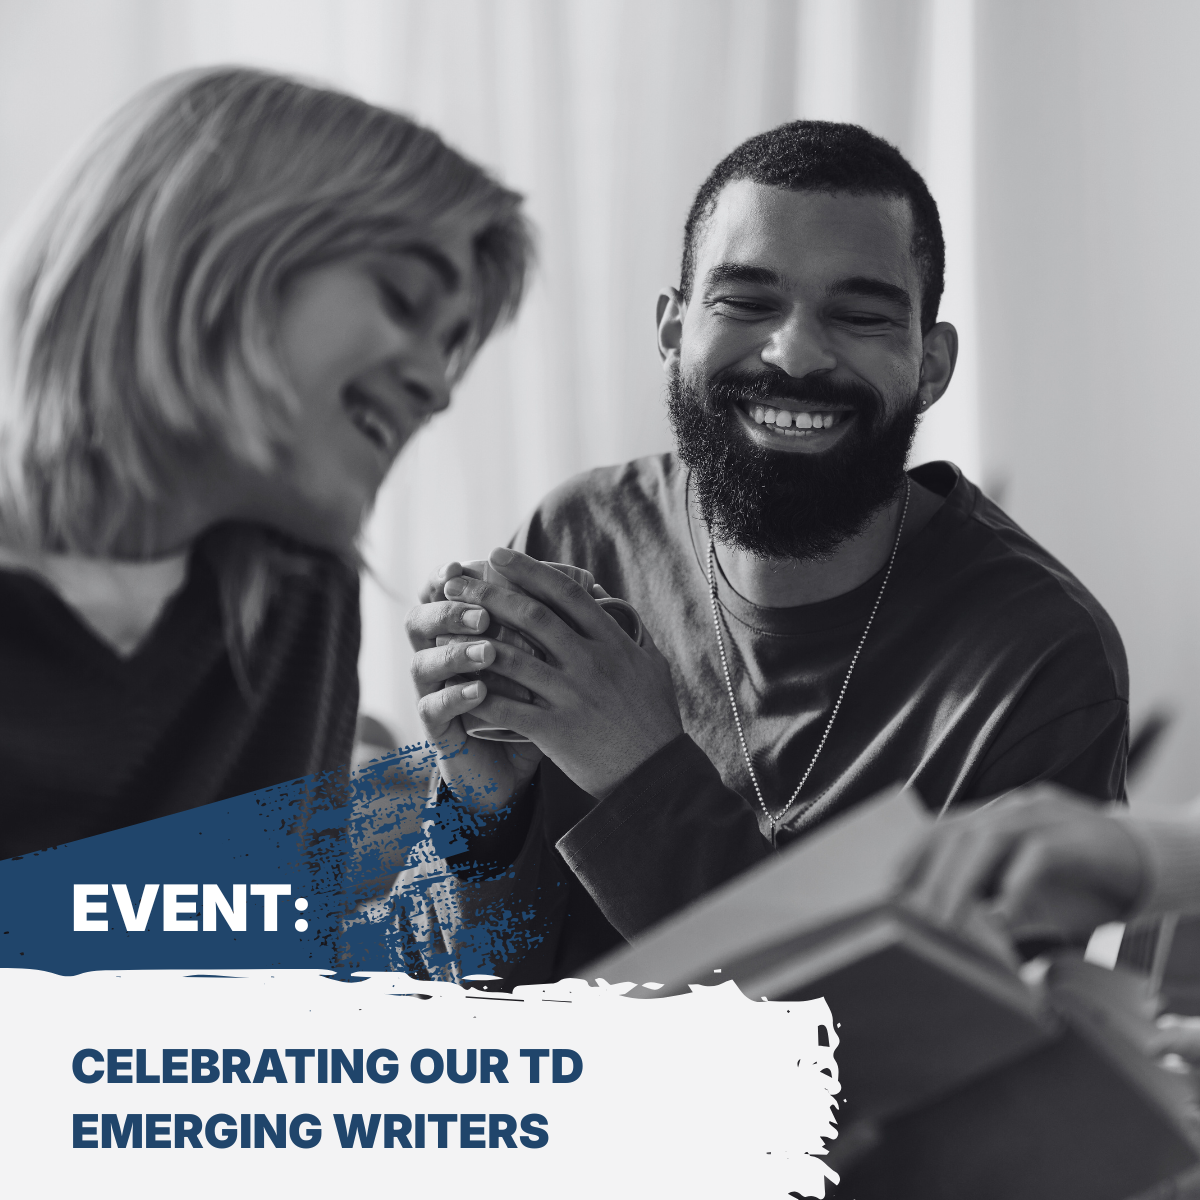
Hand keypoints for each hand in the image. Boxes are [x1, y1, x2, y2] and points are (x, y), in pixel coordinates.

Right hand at [407, 560, 542, 811]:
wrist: (513, 766)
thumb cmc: (531, 705)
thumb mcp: (543, 664)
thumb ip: (555, 626)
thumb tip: (598, 588)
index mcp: (460, 633)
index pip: (439, 595)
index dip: (443, 577)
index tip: (462, 566)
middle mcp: (440, 657)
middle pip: (421, 621)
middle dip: (449, 612)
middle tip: (483, 614)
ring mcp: (434, 692)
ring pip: (423, 663)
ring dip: (454, 653)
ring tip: (488, 652)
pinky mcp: (438, 729)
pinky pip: (433, 708)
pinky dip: (455, 697)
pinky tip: (479, 691)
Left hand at [438, 547, 684, 798]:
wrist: (655, 774)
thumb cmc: (655, 718)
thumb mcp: (653, 665)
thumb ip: (630, 632)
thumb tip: (610, 602)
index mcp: (612, 642)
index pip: (566, 594)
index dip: (530, 571)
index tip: (499, 556)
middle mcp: (590, 663)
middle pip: (532, 617)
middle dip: (489, 594)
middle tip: (457, 582)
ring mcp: (571, 696)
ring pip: (513, 658)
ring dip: (475, 639)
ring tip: (447, 626)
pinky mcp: (555, 731)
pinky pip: (507, 708)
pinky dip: (480, 694)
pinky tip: (457, 683)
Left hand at [897, 785, 1146, 946]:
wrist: (1162, 867)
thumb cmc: (1091, 886)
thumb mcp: (1033, 896)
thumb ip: (996, 902)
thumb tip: (955, 928)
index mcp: (1002, 816)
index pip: (944, 828)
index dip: (914, 856)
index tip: (891, 890)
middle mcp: (1018, 809)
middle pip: (957, 831)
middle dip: (929, 874)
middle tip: (914, 914)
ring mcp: (1048, 817)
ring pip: (988, 838)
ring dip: (960, 881)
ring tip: (946, 919)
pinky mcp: (1078, 837)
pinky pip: (1037, 856)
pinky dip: (1014, 886)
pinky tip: (1004, 919)